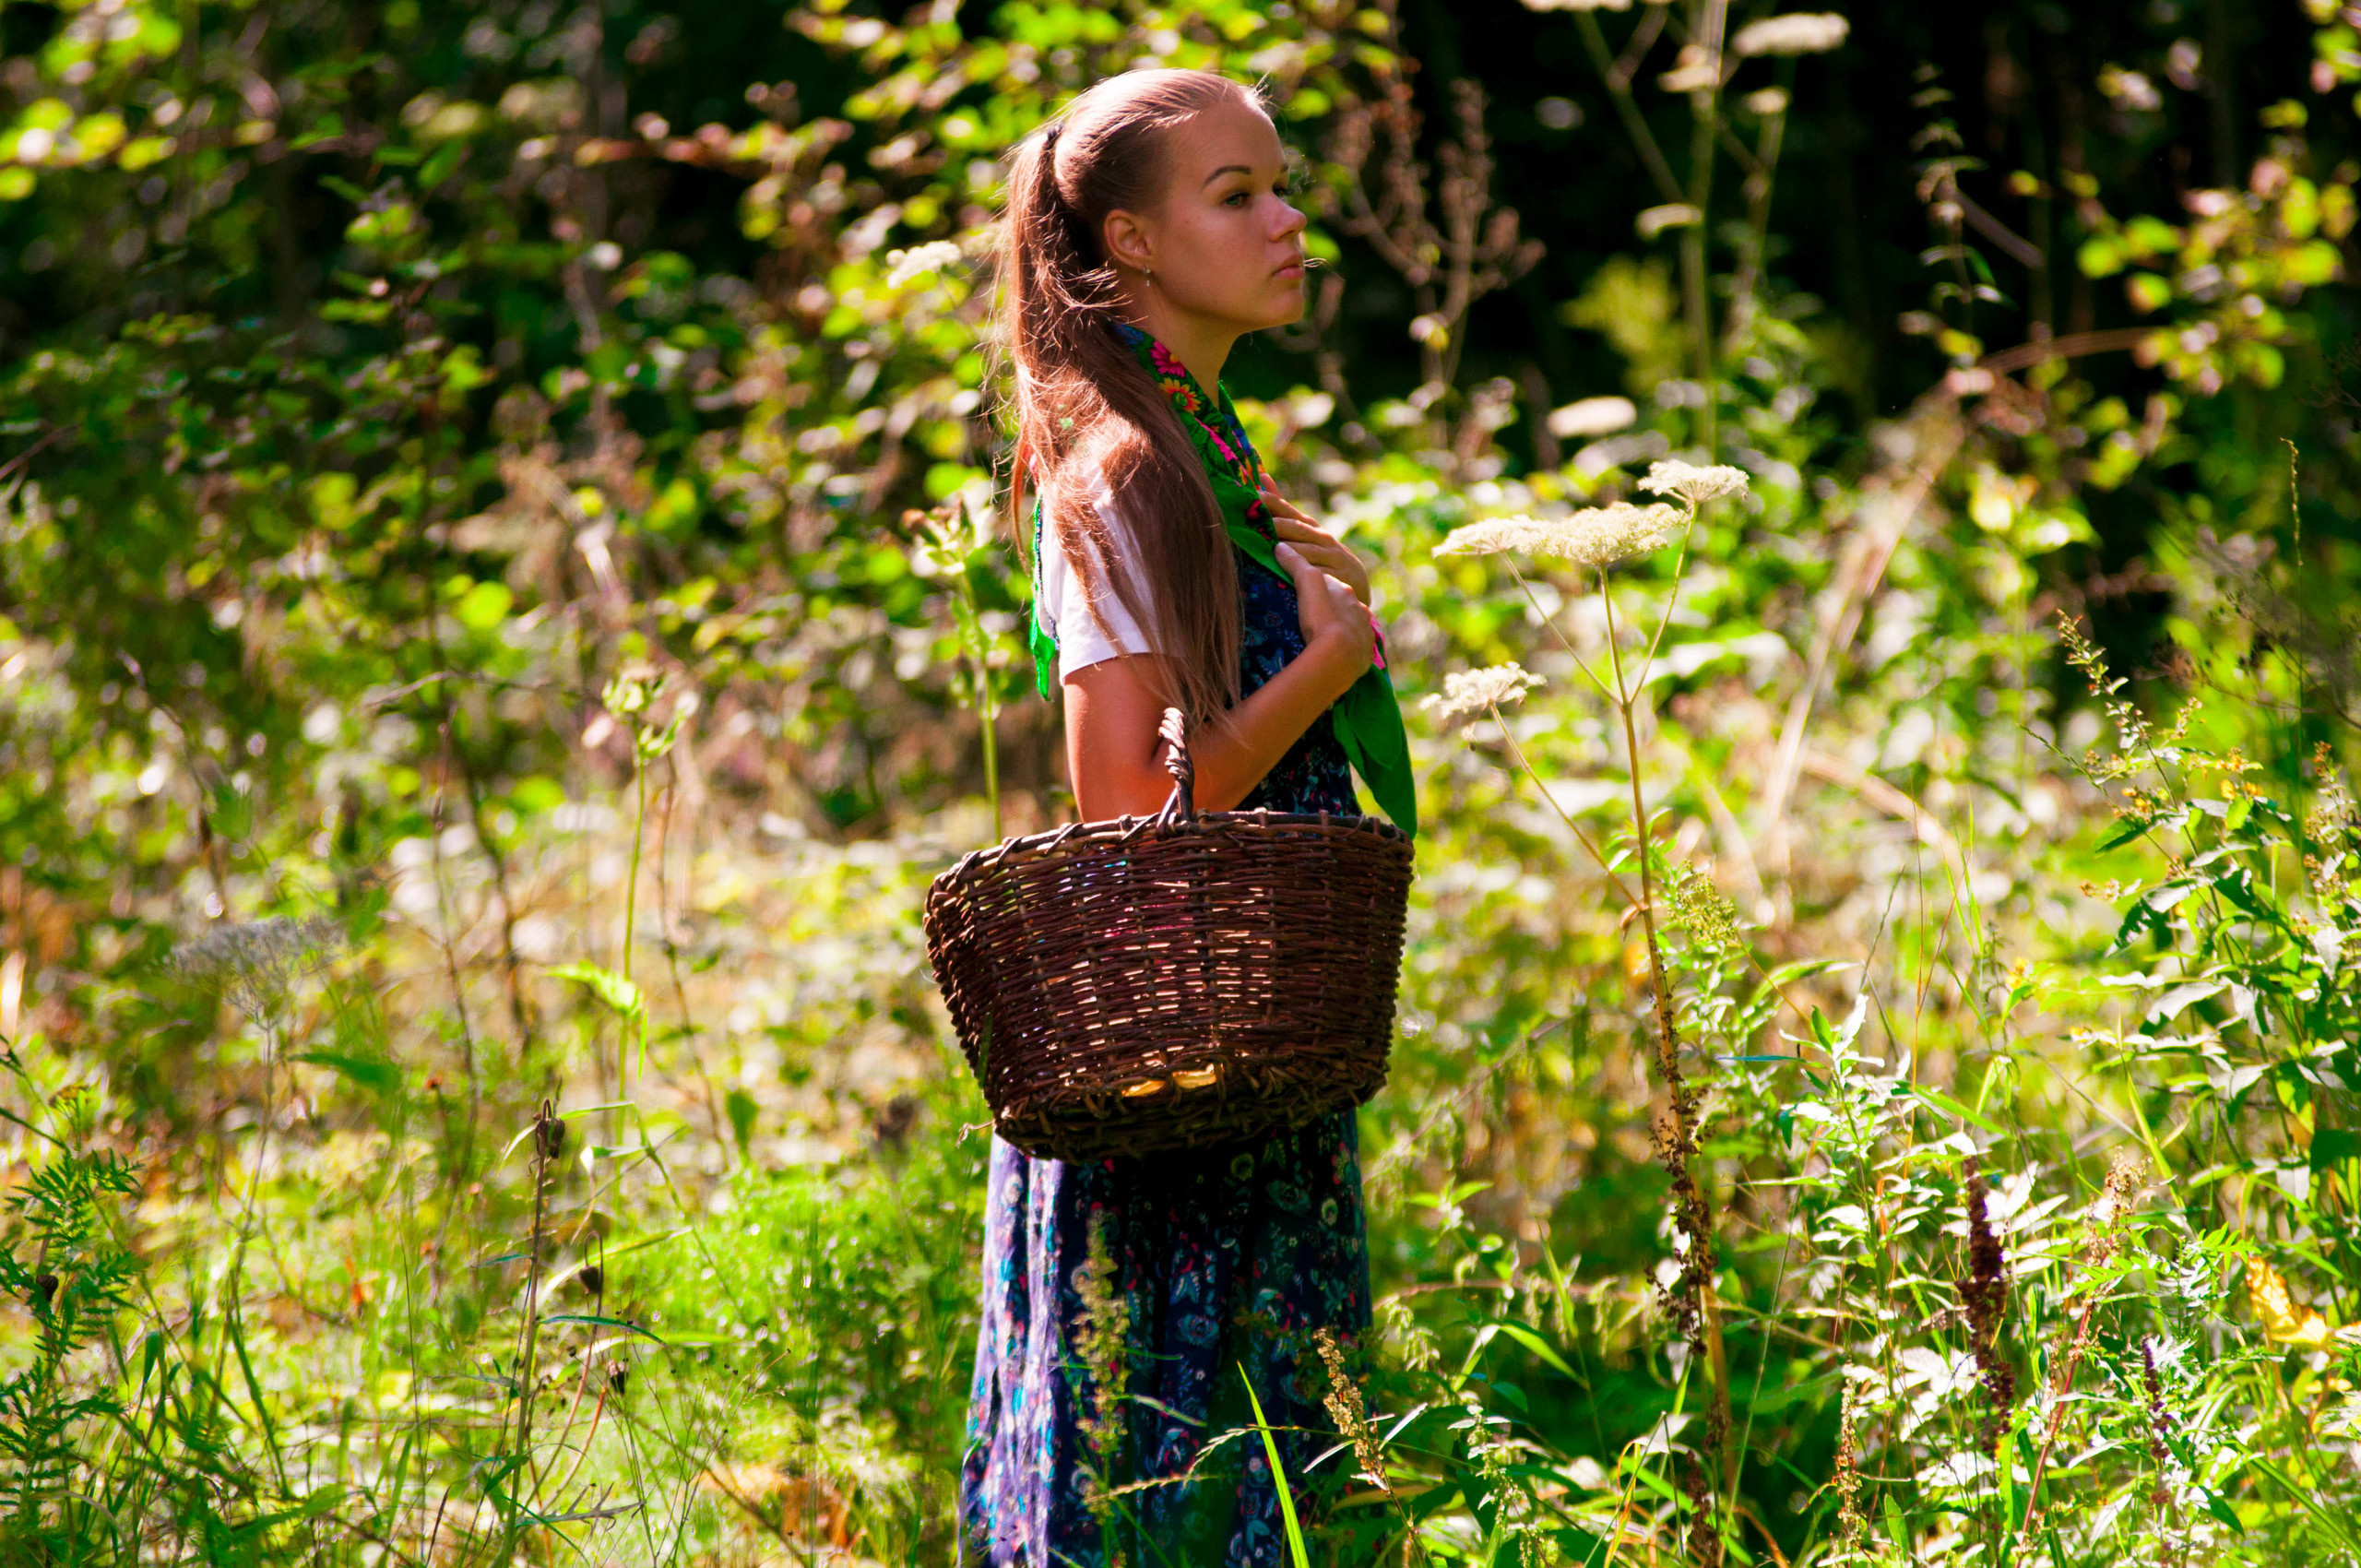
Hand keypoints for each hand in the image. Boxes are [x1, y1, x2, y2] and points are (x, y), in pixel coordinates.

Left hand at [1261, 481, 1370, 607]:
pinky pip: (1322, 576)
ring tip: (1272, 550)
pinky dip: (1309, 576)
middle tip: (1257, 525)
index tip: (1253, 496)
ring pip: (1307, 553)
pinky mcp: (1340, 577)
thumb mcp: (1304, 530)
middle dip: (1278, 526)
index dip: (1270, 502)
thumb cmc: (1321, 552)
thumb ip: (1281, 508)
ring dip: (1290, 552)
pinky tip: (1293, 579)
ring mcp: (1333, 557)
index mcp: (1309, 525)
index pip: (1287, 510)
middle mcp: (1322, 537)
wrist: (1355, 578)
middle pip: (1297, 529)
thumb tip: (1262, 476)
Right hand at [1277, 540, 1373, 692]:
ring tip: (1321, 638)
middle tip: (1310, 617)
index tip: (1300, 591)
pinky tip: (1334, 654)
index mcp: (1346, 592)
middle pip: (1342, 605)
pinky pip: (1355, 648)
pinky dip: (1345, 648)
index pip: (1329, 583)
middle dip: (1329, 607)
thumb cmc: (1322, 618)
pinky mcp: (1363, 656)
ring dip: (1338, 628)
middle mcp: (1359, 610)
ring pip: (1351, 627)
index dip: (1314, 585)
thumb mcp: (1307, 585)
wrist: (1339, 657)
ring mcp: (1364, 634)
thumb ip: (1296, 565)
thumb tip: (1280, 546)